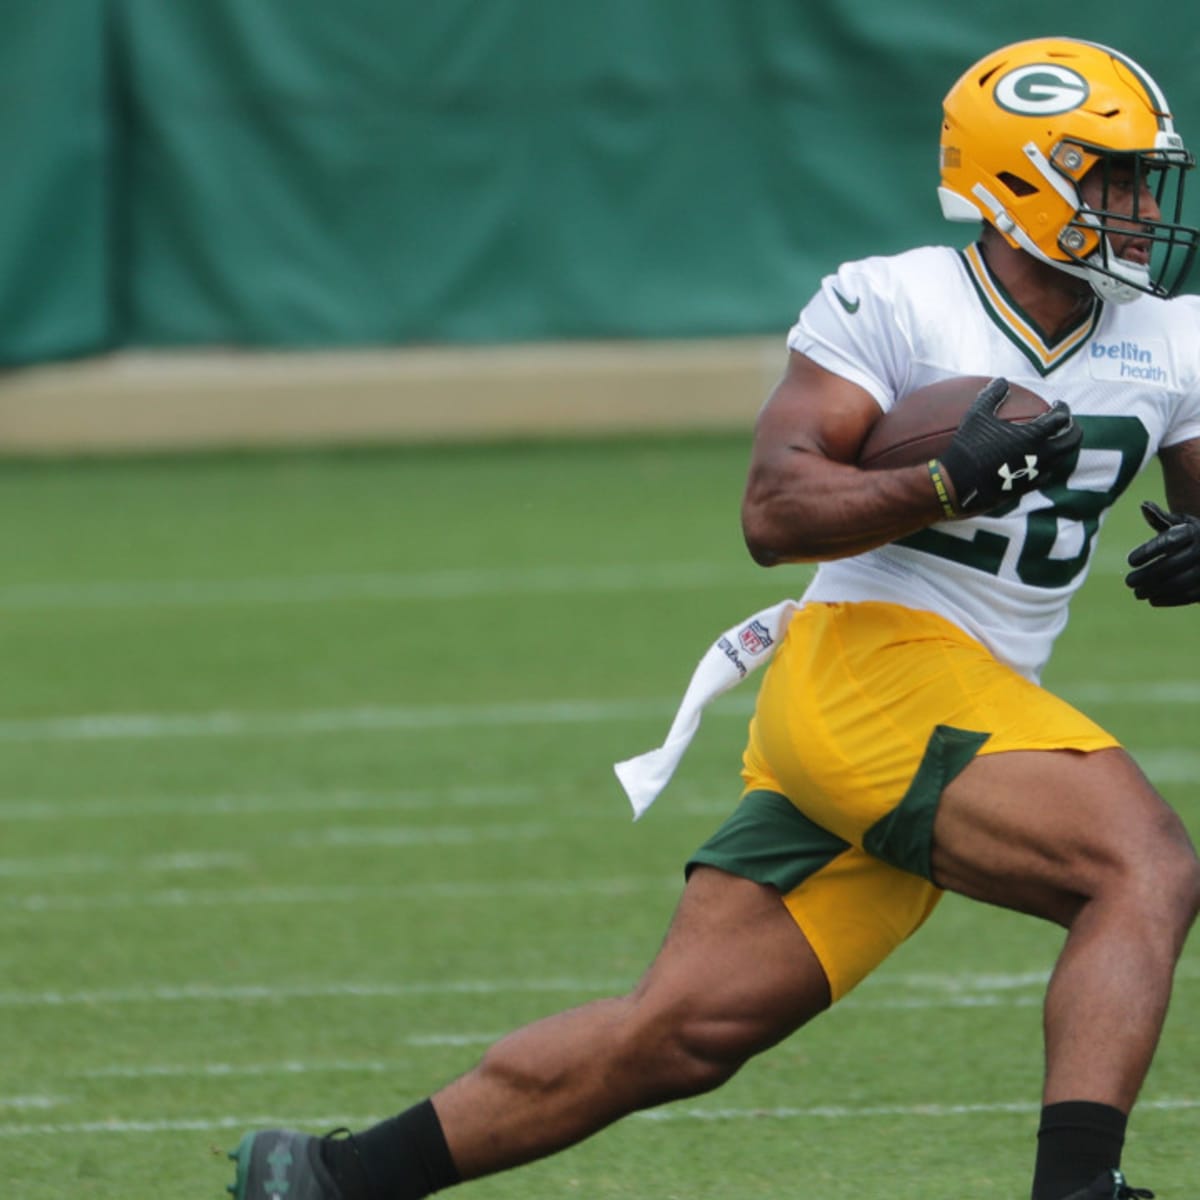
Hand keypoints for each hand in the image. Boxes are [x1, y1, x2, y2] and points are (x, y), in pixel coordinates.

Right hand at [936, 378, 1081, 513]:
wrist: (961, 484)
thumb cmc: (969, 447)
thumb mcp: (977, 416)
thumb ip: (991, 395)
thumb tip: (1001, 380)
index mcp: (1033, 434)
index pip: (1061, 418)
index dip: (1062, 408)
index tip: (1057, 404)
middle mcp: (1042, 454)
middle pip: (1072, 440)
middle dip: (1074, 429)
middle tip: (1067, 423)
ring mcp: (1036, 473)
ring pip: (1062, 459)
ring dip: (1063, 448)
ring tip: (1056, 441)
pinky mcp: (1028, 487)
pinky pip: (1047, 475)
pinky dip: (1049, 466)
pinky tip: (1040, 462)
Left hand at [1125, 500, 1199, 605]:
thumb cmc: (1195, 535)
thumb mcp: (1184, 524)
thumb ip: (1161, 518)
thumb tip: (1143, 505)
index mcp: (1193, 531)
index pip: (1167, 542)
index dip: (1147, 552)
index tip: (1130, 561)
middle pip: (1169, 566)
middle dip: (1146, 576)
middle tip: (1129, 582)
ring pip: (1177, 583)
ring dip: (1154, 590)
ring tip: (1138, 592)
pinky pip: (1188, 596)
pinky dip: (1169, 599)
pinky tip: (1153, 600)